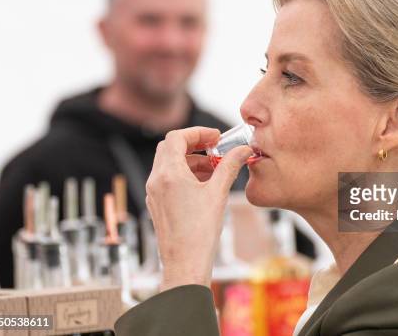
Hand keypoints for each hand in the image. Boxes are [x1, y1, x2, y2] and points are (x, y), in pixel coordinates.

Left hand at [145, 126, 252, 290]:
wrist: (185, 264)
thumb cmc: (199, 233)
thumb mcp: (218, 194)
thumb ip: (230, 167)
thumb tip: (243, 150)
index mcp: (168, 174)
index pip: (176, 137)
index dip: (198, 133)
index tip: (216, 137)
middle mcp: (156, 181)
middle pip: (170, 148)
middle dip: (194, 144)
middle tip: (214, 148)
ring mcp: (154, 193)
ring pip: (169, 164)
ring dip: (191, 160)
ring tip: (215, 169)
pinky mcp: (157, 205)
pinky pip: (168, 180)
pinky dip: (185, 175)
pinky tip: (205, 185)